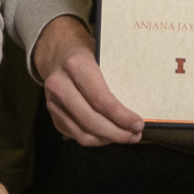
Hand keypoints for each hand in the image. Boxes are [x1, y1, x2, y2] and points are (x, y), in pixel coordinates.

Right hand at [32, 16, 145, 147]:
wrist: (58, 53)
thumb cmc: (88, 55)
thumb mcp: (103, 55)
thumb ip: (117, 77)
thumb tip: (141, 106)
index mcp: (76, 66)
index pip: (101, 100)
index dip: (122, 117)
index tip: (138, 123)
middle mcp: (59, 85)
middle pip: (92, 121)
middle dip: (117, 133)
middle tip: (135, 134)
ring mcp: (53, 102)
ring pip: (83, 133)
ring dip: (108, 139)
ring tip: (126, 137)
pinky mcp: (53, 115)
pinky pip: (77, 135)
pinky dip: (97, 139)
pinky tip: (110, 135)